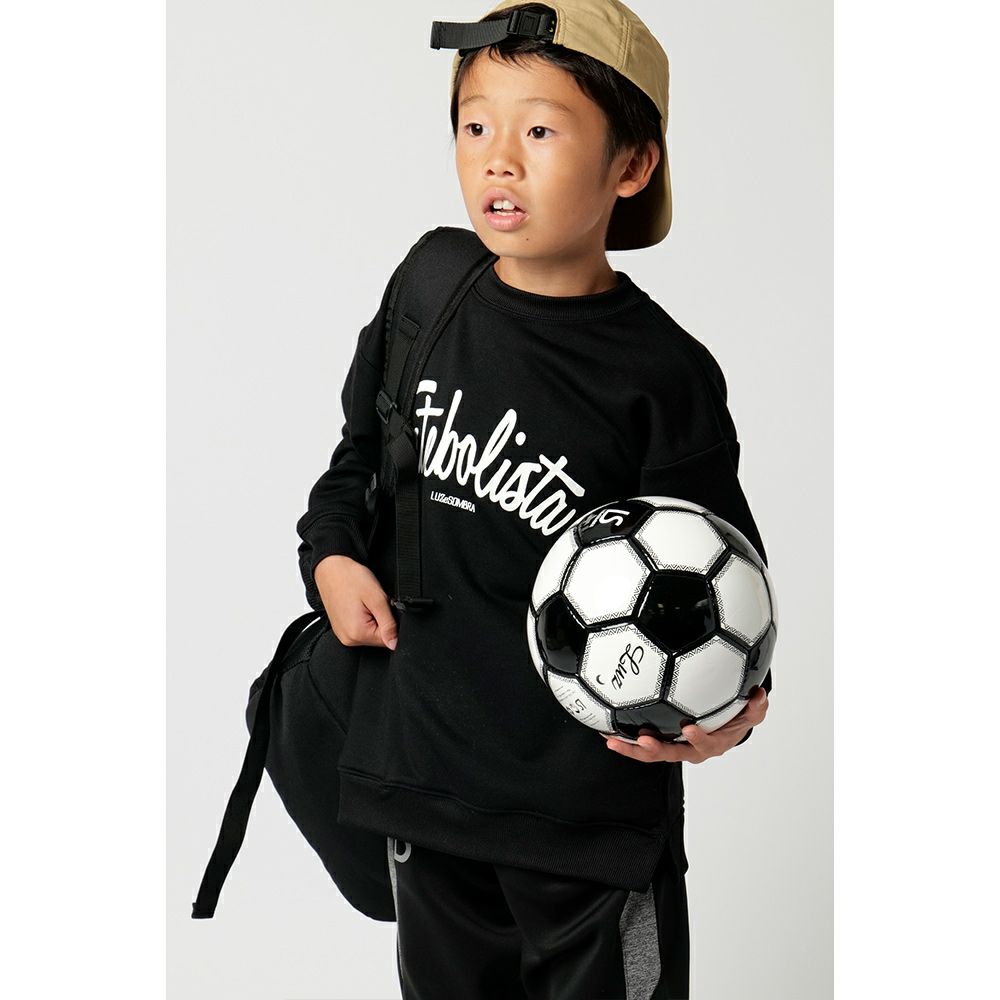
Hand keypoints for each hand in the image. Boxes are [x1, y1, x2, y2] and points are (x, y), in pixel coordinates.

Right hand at [314, 554, 397, 649]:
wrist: (331, 569)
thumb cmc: (350, 578)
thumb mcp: (377, 598)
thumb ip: (388, 624)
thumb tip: (394, 644)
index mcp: (357, 634)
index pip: (388, 640)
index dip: (392, 623)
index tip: (383, 608)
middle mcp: (348, 638)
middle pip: (378, 638)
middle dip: (382, 620)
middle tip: (373, 603)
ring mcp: (343, 634)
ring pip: (371, 633)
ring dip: (373, 618)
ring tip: (365, 603)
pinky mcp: (341, 628)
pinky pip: (361, 628)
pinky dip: (364, 618)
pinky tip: (359, 605)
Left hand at [606, 687, 768, 763]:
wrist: (722, 730)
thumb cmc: (733, 720)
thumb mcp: (749, 714)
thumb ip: (755, 708)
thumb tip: (760, 695)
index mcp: (710, 744)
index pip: (704, 743)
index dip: (698, 737)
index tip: (690, 727)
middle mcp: (688, 750)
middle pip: (670, 753)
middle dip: (655, 749)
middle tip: (643, 740)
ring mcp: (671, 747)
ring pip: (650, 752)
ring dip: (631, 748)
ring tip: (612, 740)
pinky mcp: (658, 742)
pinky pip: (639, 744)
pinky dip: (625, 740)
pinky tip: (605, 731)